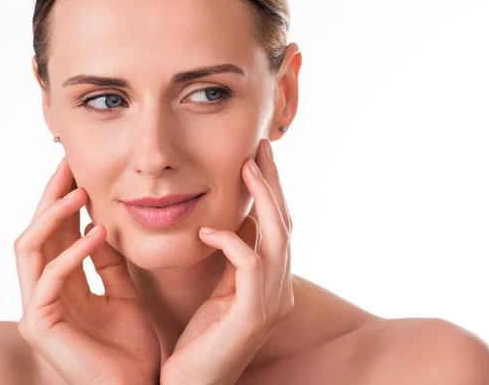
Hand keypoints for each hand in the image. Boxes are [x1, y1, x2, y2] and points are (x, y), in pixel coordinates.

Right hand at [14, 157, 160, 384]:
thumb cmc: (131, 347)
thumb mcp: (124, 293)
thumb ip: (109, 263)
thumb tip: (101, 226)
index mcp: (62, 285)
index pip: (56, 233)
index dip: (65, 200)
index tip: (82, 170)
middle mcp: (44, 293)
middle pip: (38, 232)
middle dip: (52, 196)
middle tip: (70, 164)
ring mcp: (38, 310)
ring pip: (30, 249)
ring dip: (55, 216)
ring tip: (81, 192)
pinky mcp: (40, 326)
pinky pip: (51, 279)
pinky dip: (72, 253)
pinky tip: (97, 233)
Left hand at [160, 139, 293, 384]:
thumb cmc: (202, 339)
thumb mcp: (221, 290)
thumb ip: (236, 259)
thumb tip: (244, 221)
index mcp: (274, 283)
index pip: (280, 227)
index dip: (272, 192)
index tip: (258, 158)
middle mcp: (281, 290)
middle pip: (286, 225)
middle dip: (273, 184)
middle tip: (260, 148)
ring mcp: (272, 304)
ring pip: (278, 238)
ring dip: (263, 200)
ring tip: (246, 168)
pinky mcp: (253, 316)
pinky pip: (249, 266)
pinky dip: (231, 241)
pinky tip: (207, 230)